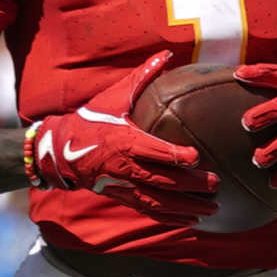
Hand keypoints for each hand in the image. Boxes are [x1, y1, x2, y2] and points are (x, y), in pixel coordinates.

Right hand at [23, 50, 218, 220]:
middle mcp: (124, 166)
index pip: (152, 150)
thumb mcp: (115, 96)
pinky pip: (148, 211)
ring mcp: (123, 185)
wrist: (61, 149)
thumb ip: (142, 77)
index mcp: (124, 140)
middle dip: (189, 184)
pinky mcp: (122, 197)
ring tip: (211, 209)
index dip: (173, 155)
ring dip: (185, 207)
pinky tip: (192, 221)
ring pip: (157, 201)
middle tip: (214, 185)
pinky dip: (171, 218)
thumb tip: (166, 55)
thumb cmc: (92, 119)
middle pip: (160, 180)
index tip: (195, 157)